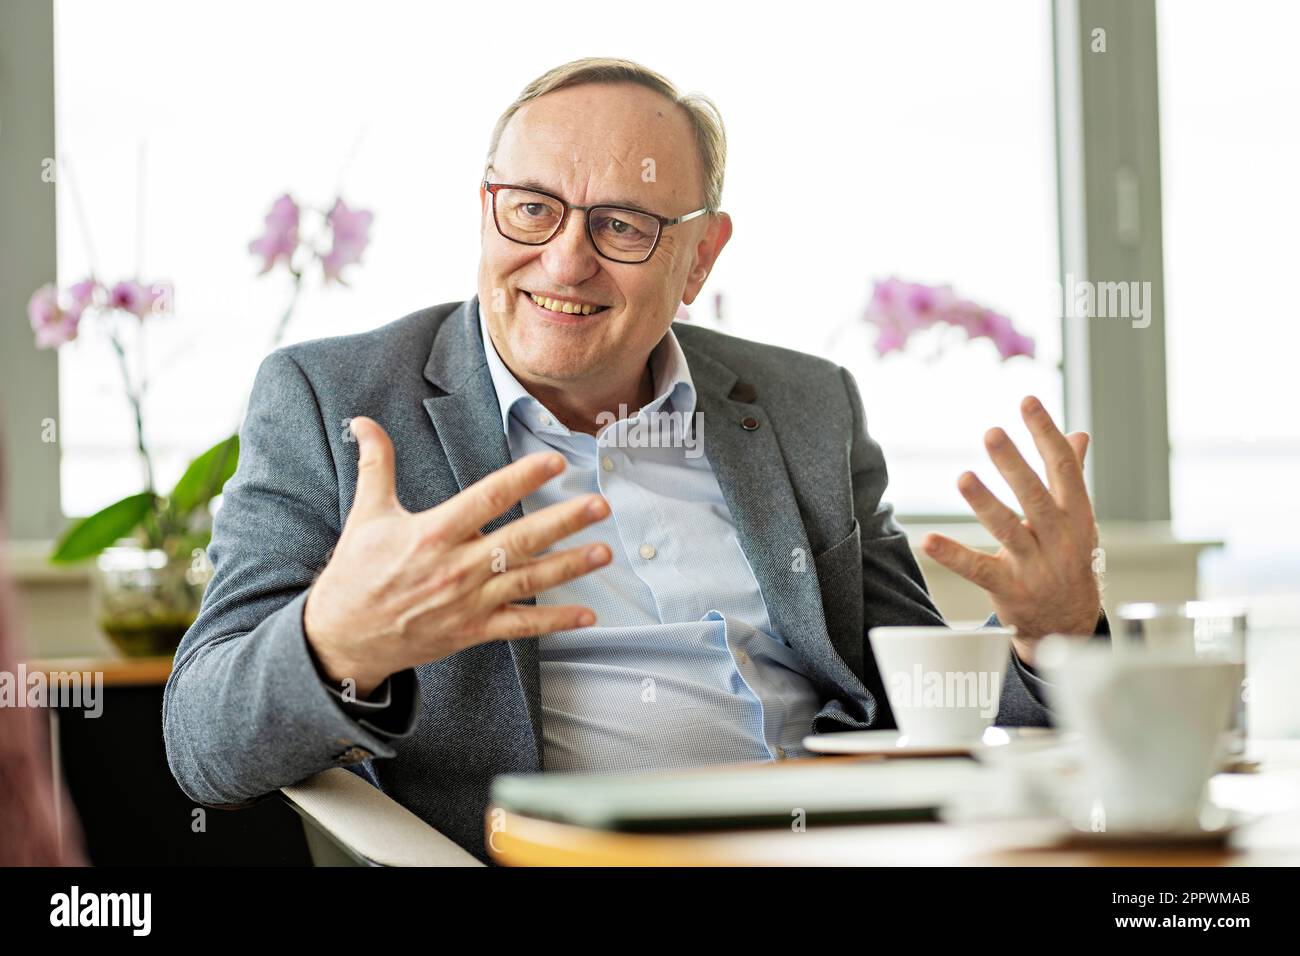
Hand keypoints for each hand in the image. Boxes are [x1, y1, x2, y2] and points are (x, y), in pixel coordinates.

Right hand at [303, 416, 611, 696]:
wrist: (343, 638)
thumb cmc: (357, 573)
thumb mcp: (366, 514)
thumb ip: (375, 465)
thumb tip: (363, 421)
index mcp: (432, 534)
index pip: (486, 499)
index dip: (522, 478)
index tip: (554, 462)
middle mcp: (456, 568)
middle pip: (519, 540)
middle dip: (563, 521)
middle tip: (598, 505)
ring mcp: (467, 602)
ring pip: (528, 581)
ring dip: (569, 567)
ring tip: (604, 552)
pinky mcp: (473, 631)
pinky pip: (521, 626)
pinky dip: (555, 621)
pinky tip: (587, 614)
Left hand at [920, 396, 1100, 666]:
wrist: (1071, 624)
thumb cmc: (1070, 559)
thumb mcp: (1078, 519)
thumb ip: (1072, 476)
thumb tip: (1079, 433)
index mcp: (1078, 515)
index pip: (1064, 468)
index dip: (1046, 433)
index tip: (1027, 401)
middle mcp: (1060, 539)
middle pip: (1035, 497)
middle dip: (1014, 464)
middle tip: (991, 432)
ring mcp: (1035, 566)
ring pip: (1009, 530)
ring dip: (985, 504)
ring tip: (963, 477)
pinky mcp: (1009, 590)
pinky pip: (978, 570)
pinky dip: (953, 555)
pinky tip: (929, 540)